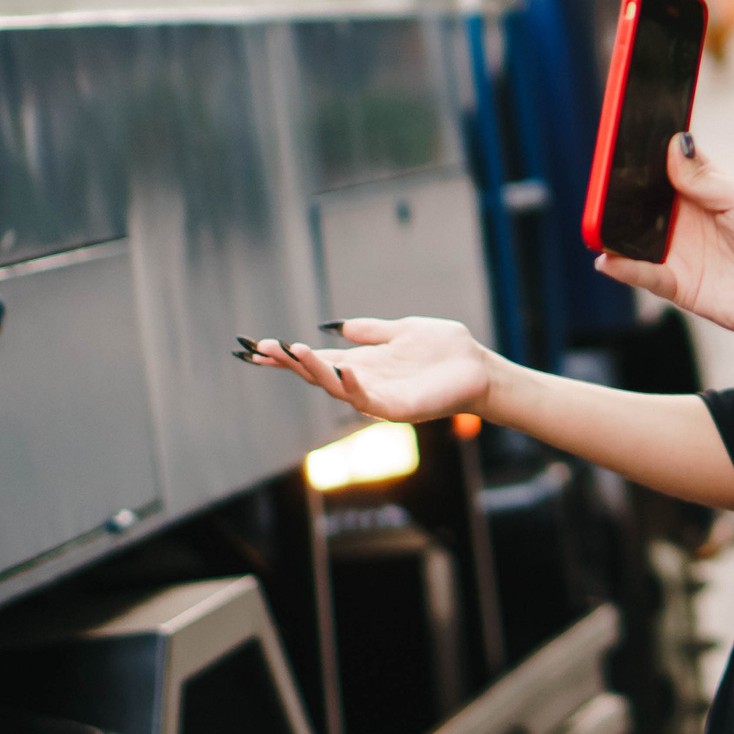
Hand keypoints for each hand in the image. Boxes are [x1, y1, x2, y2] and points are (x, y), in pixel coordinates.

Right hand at [251, 317, 493, 422]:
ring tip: (294, 350)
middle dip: (288, 362)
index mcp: (362, 363)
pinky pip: (369, 400)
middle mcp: (363, 382)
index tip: (256, 346)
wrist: (478, 368)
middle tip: (261, 348)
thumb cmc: (444, 350)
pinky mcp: (398, 408)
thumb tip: (334, 326)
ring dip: (313, 370)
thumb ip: (370, 331)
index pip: (316, 360)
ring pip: (335, 387)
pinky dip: (352, 386)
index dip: (286, 355)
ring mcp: (378, 397)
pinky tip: (341, 370)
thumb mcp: (401, 330)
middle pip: (316, 374)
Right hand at [595, 135, 733, 352]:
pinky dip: (622, 267)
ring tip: (597, 217)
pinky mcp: (678, 284)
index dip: (644, 155)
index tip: (621, 138)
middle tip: (601, 179)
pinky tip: (607, 258)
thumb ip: (704, 177)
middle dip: (621, 190)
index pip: (666, 167)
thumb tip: (675, 145)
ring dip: (614, 228)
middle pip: (642, 201)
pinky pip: (642, 274)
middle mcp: (686, 220)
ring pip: (634, 237)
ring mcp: (679, 252)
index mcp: (703, 190)